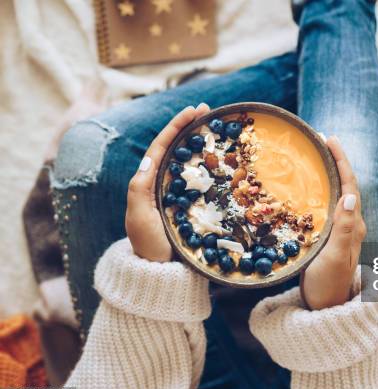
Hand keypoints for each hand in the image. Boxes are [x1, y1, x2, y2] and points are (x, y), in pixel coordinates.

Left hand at [126, 104, 209, 261]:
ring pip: (189, 162)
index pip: (162, 146)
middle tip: (210, 111)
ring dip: (202, 143)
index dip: (177, 126)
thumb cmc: (148, 245)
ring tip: (217, 129)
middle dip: (191, 127)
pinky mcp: (192, 207)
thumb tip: (150, 158)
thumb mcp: (139, 217)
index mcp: (148, 182)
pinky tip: (224, 162)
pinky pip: (202, 182)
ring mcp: (178, 195)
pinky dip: (211, 168)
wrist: (161, 274)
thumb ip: (140, 189)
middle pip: (176, 148)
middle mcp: (162, 184)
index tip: (194, 110)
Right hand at [300, 137, 366, 309]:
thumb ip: (344, 228)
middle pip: (346, 184)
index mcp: (354, 225)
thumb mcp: (335, 256)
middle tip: (320, 140)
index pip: (350, 185)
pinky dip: (321, 190)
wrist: (327, 308)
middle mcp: (351, 224)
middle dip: (335, 160)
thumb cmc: (330, 284)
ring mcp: (342, 231)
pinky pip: (328, 205)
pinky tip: (308, 187)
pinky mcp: (331, 237)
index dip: (341, 160)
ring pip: (337, 193)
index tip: (329, 139)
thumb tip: (350, 196)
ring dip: (329, 173)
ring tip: (314, 156)